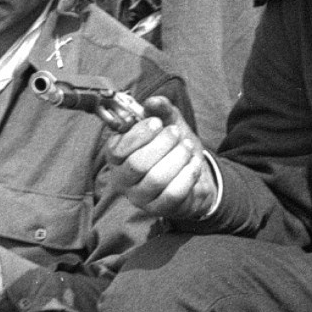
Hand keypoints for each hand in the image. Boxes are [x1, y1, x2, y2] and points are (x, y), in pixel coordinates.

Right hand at [108, 96, 217, 219]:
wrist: (194, 174)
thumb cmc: (173, 148)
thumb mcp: (169, 123)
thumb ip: (161, 110)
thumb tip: (153, 102)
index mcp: (117, 157)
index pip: (117, 149)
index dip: (138, 134)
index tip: (157, 123)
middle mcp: (123, 179)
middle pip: (137, 164)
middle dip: (162, 145)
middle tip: (175, 134)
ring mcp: (140, 197)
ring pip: (156, 179)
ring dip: (177, 158)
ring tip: (187, 148)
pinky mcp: (159, 210)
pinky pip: (173, 193)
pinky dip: (187, 175)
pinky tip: (194, 164)